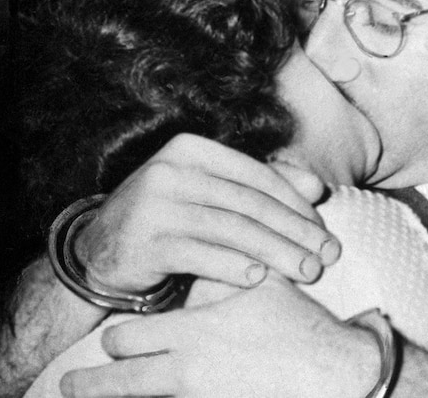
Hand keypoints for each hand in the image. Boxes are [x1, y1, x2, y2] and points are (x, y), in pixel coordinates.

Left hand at [59, 275, 379, 397]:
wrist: (333, 369)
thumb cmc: (296, 322)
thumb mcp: (258, 285)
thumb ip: (222, 267)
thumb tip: (196, 253)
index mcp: (192, 332)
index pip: (125, 339)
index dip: (114, 340)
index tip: (108, 342)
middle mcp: (187, 370)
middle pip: (119, 382)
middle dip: (99, 381)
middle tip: (75, 384)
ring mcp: (201, 397)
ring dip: (111, 397)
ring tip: (79, 397)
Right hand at [75, 133, 340, 292]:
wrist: (100, 250)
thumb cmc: (170, 220)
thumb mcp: (212, 194)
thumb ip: (261, 187)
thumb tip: (317, 188)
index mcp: (192, 149)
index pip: (258, 176)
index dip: (297, 205)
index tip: (324, 231)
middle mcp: (170, 170)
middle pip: (249, 204)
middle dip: (295, 232)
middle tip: (327, 256)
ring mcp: (154, 204)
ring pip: (231, 229)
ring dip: (276, 252)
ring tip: (307, 271)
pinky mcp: (143, 241)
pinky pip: (200, 255)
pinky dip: (234, 267)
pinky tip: (260, 279)